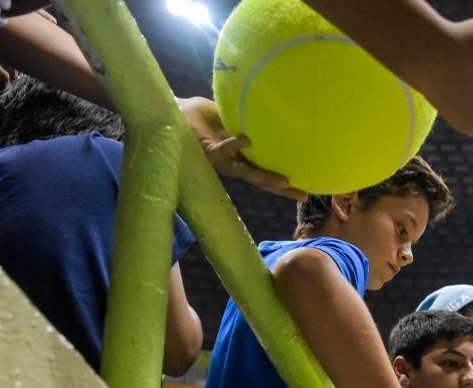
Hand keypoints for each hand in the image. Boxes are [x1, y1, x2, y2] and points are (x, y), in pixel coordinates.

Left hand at [176, 97, 306, 200]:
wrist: (169, 111)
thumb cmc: (195, 114)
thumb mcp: (225, 114)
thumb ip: (242, 116)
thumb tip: (265, 107)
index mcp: (238, 155)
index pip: (263, 170)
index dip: (281, 179)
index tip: (303, 185)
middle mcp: (231, 161)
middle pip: (261, 178)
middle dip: (282, 188)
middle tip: (304, 194)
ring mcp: (221, 158)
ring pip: (247, 172)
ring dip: (265, 177)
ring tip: (284, 181)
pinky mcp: (207, 150)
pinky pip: (224, 149)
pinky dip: (235, 144)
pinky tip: (248, 140)